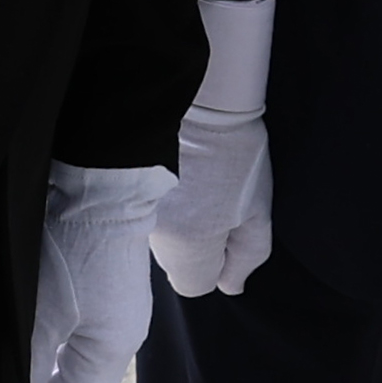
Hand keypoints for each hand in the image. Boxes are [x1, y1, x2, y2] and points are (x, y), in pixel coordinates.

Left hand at [12, 162, 165, 382]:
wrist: (104, 189)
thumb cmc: (70, 245)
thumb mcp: (38, 308)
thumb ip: (26, 360)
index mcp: (109, 353)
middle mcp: (125, 343)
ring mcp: (126, 320)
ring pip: (92, 377)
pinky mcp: (120, 299)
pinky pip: (95, 351)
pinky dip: (69, 368)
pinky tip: (47, 364)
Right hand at [148, 0, 279, 299]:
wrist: (202, 97)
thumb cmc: (238, 153)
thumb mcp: (258, 210)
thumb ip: (248, 255)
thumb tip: (232, 285)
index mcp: (189, 245)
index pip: (193, 285)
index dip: (215, 264)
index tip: (226, 232)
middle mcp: (154, 234)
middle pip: (173, 261)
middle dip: (194, 243)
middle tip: (214, 201)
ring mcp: (135, 209)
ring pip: (158, 235)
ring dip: (176, 220)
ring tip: (195, 182)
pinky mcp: (123, 187)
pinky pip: (142, 210)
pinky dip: (159, 200)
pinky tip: (175, 173)